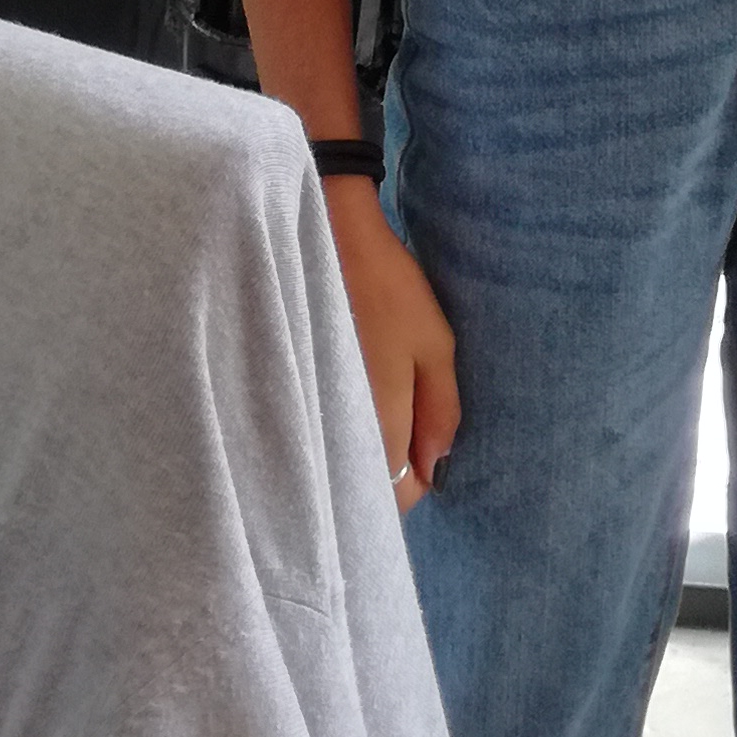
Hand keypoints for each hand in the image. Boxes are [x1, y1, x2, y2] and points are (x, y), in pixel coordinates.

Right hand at [329, 184, 459, 510]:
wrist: (329, 239)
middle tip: (406, 419)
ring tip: (380, 399)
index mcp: (378, 430)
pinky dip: (339, 427)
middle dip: (390, 469)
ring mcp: (312, 416)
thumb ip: (440, 410)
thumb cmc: (390, 290)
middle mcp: (338, 436)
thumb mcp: (435, 343)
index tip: (427, 442)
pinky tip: (351, 391)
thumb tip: (435, 468)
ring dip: (364, 448)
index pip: (401, 497)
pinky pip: (321, 433)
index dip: (421, 476)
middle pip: (366, 486)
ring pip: (343, 460)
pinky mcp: (296, 392)